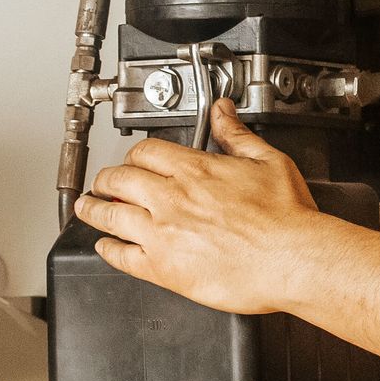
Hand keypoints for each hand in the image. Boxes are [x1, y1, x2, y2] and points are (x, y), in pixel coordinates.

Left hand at [74, 99, 326, 312]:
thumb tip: (223, 111)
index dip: (134, 155)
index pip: (145, 153)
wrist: (293, 259)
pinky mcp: (164, 269)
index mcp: (195, 170)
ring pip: (111, 215)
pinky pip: (123, 257)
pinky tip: (105, 247)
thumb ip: (237, 135)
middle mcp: (172, 199)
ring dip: (93, 210)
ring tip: (87, 208)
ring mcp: (163, 235)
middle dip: (105, 180)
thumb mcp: (267, 161)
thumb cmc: (287, 217)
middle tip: (101, 184)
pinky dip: (108, 250)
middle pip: (119, 180)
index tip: (134, 161)